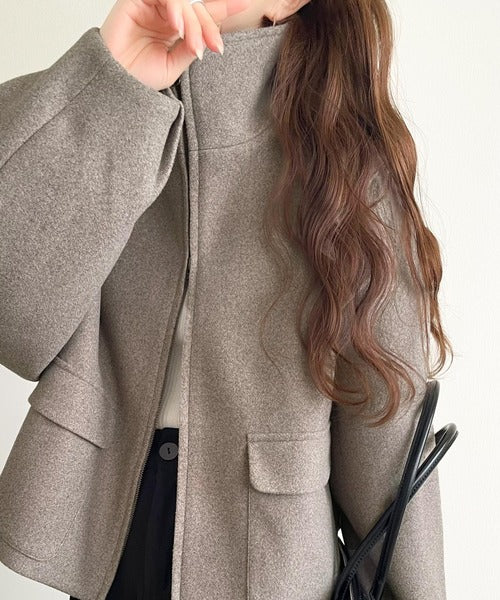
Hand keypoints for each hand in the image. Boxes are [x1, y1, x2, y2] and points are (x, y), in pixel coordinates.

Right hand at [99, 0, 251, 90]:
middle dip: (209, 26)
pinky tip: (178, 29)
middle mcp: (164, 14)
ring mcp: (150, 5)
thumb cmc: (140, 79)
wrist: (117, 87)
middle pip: (196, 8)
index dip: (223, 8)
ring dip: (194, 23)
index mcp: (174, 28)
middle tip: (214, 47)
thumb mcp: (176, 65)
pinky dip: (175, 9)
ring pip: (183, 2)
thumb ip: (192, 46)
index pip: (202, 13)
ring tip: (192, 45)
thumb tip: (214, 35)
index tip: (244, 3)